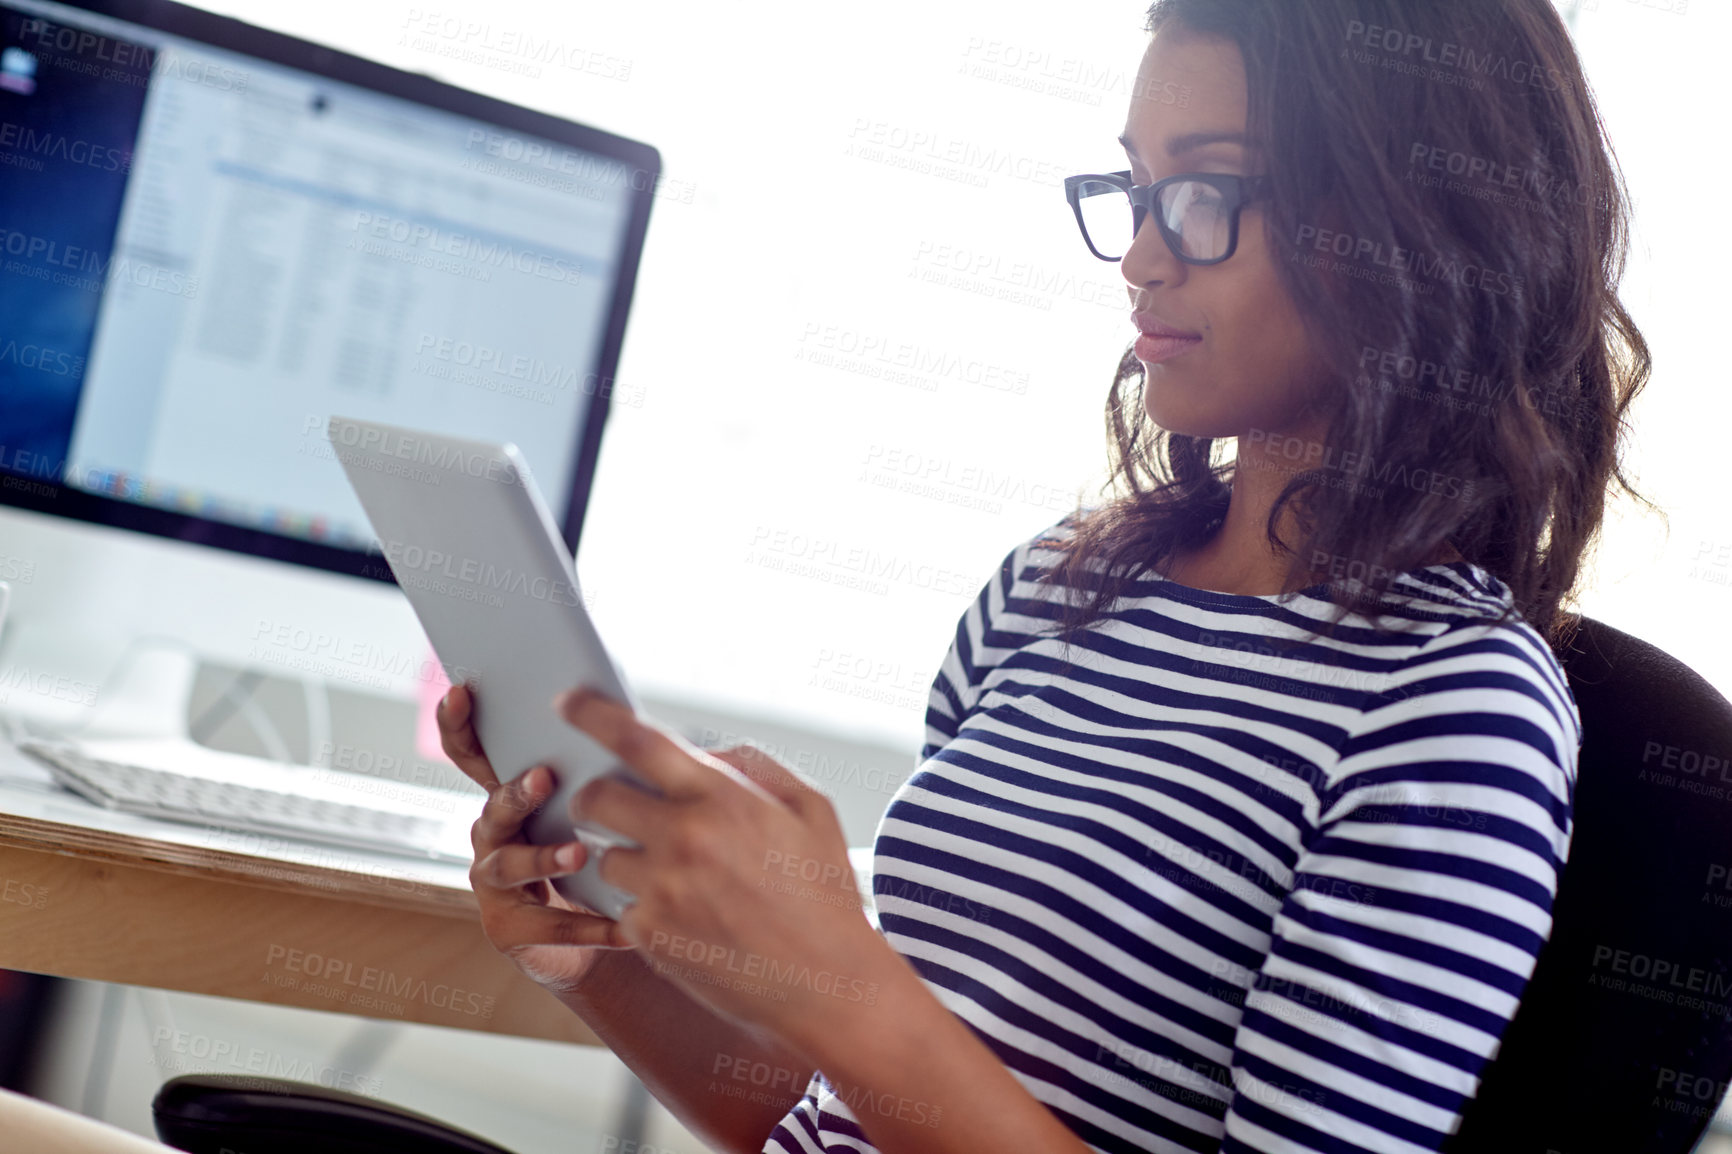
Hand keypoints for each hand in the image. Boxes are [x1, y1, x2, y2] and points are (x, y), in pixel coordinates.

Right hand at [437, 683, 627, 994]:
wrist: (613, 929)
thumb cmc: (619, 848)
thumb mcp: (624, 801)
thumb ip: (621, 763)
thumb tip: (646, 718)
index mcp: (516, 791)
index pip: (475, 751)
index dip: (459, 723)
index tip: (462, 691)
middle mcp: (495, 832)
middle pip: (493, 806)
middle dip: (516, 791)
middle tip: (545, 776)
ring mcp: (494, 881)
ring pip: (507, 864)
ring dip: (544, 856)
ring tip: (580, 853)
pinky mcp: (507, 929)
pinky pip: (543, 925)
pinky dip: (584, 925)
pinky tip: (620, 924)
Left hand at [555, 687, 892, 1042]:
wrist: (827, 984)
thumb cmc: (823, 891)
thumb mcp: (811, 807)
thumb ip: (750, 765)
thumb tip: (697, 752)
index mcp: (721, 797)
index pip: (636, 739)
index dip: (592, 712)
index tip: (567, 700)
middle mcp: (683, 839)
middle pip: (595, 798)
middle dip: (593, 794)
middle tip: (608, 801)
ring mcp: (661, 891)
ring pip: (603, 855)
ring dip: (625, 855)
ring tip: (673, 874)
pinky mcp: (649, 937)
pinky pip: (620, 904)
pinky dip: (641, 904)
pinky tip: (684, 914)